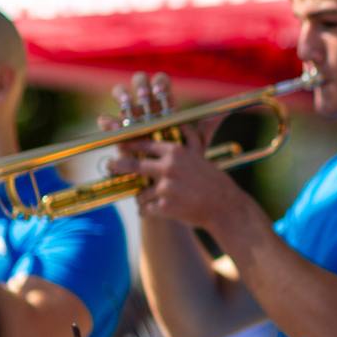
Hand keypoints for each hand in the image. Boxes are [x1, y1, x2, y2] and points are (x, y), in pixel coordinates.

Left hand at [101, 72, 239, 229]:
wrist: (226, 208)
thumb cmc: (215, 182)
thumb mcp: (202, 156)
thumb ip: (187, 140)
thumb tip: (179, 125)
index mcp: (176, 152)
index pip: (142, 144)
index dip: (127, 145)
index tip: (118, 146)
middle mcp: (168, 167)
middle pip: (131, 165)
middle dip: (117, 166)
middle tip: (110, 166)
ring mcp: (166, 187)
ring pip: (140, 191)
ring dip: (144, 196)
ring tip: (154, 199)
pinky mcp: (165, 206)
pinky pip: (146, 209)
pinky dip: (149, 212)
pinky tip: (157, 211)